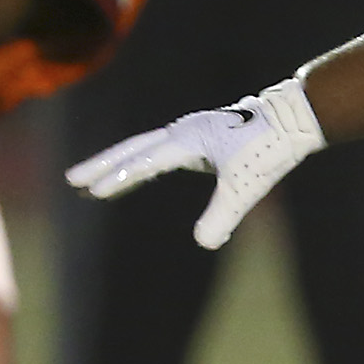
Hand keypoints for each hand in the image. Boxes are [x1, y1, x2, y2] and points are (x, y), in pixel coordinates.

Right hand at [65, 77, 324, 248]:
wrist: (292, 119)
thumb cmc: (269, 149)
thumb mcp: (246, 186)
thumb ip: (223, 215)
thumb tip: (204, 244)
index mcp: (189, 139)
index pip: (145, 161)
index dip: (119, 178)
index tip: (93, 192)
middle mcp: (183, 131)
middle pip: (133, 148)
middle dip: (102, 165)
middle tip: (71, 181)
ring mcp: (189, 131)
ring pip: (143, 146)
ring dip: (118, 162)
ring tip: (93, 182)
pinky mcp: (199, 135)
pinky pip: (160, 149)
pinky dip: (141, 161)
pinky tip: (136, 174)